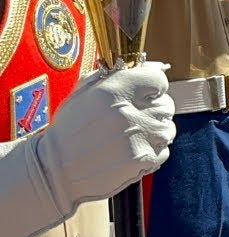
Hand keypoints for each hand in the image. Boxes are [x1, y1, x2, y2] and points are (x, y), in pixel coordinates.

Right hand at [36, 63, 175, 211]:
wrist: (54, 169)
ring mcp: (138, 137)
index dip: (152, 88)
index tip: (145, 95)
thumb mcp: (86, 91)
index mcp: (115, 89)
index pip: (158, 79)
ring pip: (167, 129)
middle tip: (133, 119)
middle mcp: (129, 112)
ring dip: (153, 132)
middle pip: (166, 105)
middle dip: (153, 111)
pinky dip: (151, 152)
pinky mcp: (141, 160)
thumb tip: (158, 66)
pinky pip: (162, 152)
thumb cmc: (70, 128)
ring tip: (129, 137)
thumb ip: (122, 74)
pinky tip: (129, 152)